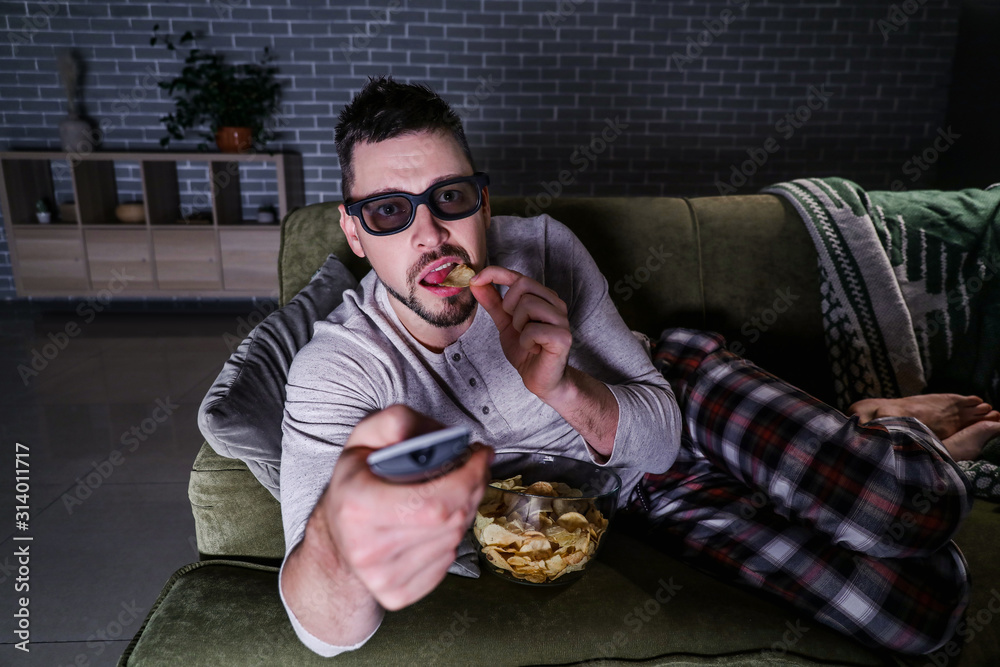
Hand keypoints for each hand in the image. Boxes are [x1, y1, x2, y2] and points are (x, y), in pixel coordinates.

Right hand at [317, 405, 492, 610]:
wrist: (333, 542)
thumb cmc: (354, 485)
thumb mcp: (363, 440)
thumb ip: (393, 422)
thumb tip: (422, 431)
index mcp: (359, 506)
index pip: (437, 501)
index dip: (470, 477)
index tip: (481, 454)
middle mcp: (369, 549)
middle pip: (452, 520)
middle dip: (474, 487)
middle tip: (474, 468)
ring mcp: (383, 578)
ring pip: (454, 539)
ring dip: (464, 511)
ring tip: (452, 493)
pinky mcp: (397, 595)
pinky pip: (446, 562)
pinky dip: (450, 537)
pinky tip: (436, 523)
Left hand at [470, 266, 572, 400]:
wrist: (541, 379)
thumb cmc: (527, 350)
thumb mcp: (505, 323)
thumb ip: (493, 302)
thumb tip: (476, 282)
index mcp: (542, 297)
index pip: (518, 275)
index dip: (494, 273)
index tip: (474, 280)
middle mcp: (555, 303)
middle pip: (523, 284)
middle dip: (509, 304)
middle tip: (515, 325)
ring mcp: (561, 319)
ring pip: (528, 304)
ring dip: (518, 325)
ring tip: (527, 339)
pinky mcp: (563, 337)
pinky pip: (533, 329)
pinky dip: (526, 341)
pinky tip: (534, 348)